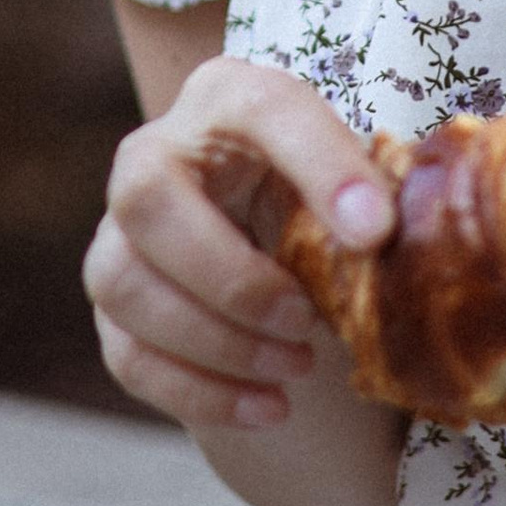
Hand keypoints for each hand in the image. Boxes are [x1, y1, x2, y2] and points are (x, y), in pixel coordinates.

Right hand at [84, 54, 394, 434]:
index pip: (262, 109)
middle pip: (146, 201)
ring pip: (124, 286)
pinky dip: (201, 393)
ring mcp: (117, 233)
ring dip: (217, 342)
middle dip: (232, 276)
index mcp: (227, 99)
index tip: (376, 231)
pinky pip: (128, 355)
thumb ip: (380, 194)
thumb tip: (392, 238)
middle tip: (307, 320)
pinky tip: (270, 406)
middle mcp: (153, 153)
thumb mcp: (354, 181)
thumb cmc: (320, 199)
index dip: (319, 166)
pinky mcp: (113, 308)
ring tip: (299, 366)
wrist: (270, 239)